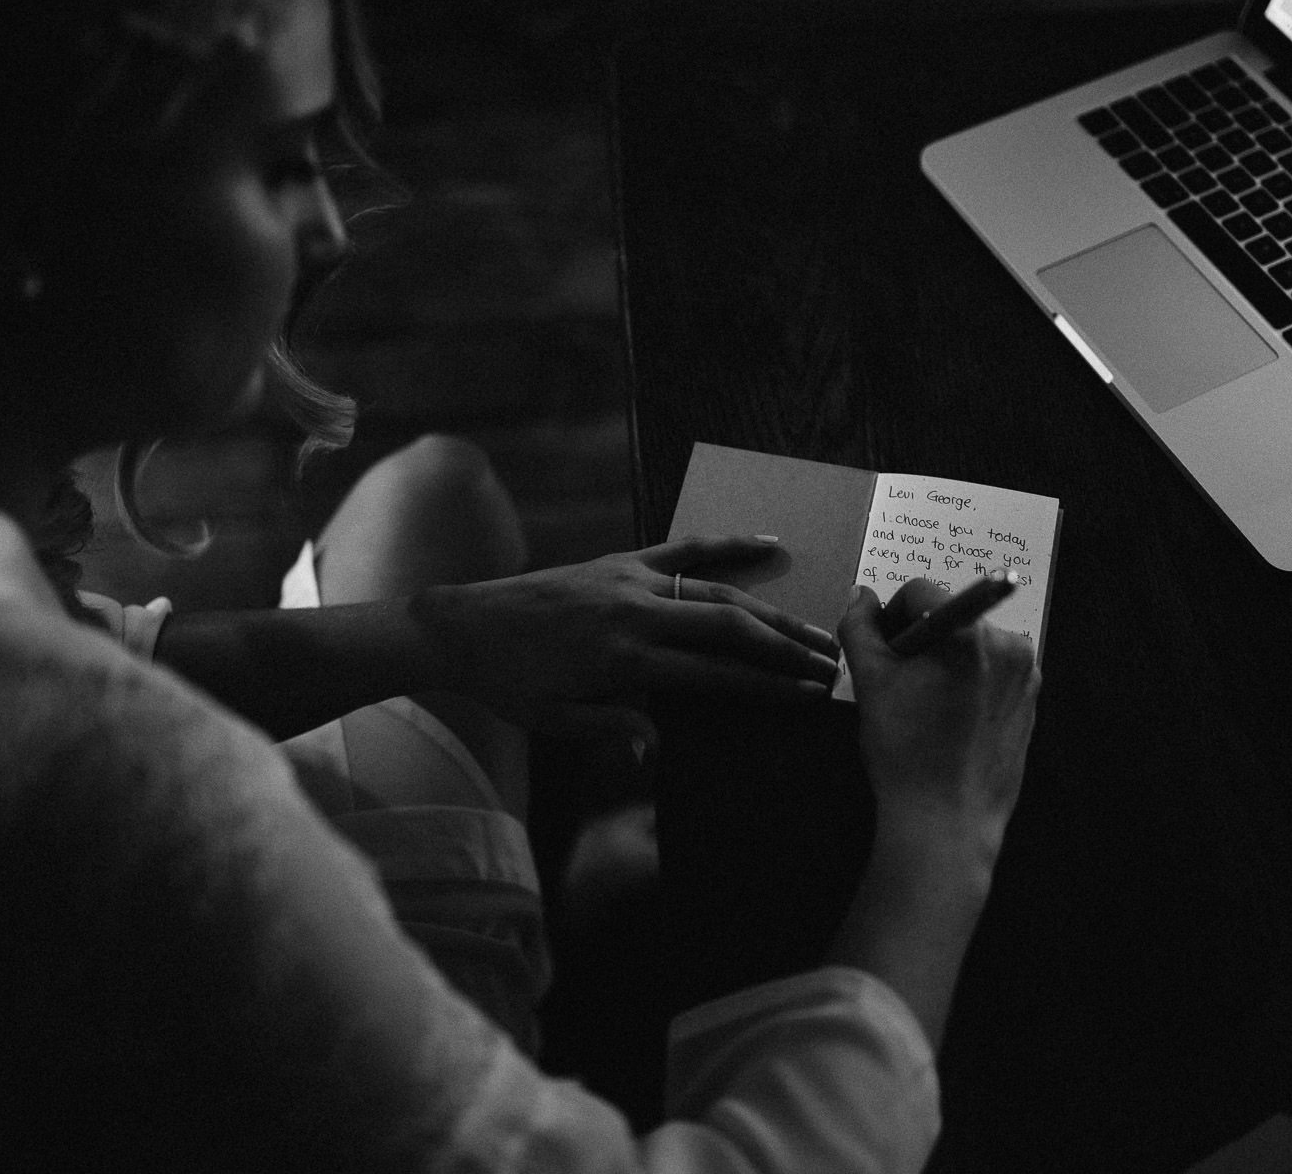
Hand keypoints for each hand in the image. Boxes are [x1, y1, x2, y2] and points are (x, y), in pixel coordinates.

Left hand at [411, 535, 840, 739]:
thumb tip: (657, 749)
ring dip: (771, 609)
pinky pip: (683, 547)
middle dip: (785, 647)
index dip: (767, 686)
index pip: (715, 674)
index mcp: (623, 660)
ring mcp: (630, 580)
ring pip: (717, 590)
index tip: (808, 695)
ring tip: (813, 627)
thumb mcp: (554, 722)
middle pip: (731, 627)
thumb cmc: (508, 684)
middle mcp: (635, 614)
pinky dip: (727, 543)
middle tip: (829, 663)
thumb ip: (610, 729)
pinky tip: (769, 541)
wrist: (462, 627)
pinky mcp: (620, 560)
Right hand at [837, 578, 1040, 852]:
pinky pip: (993, 671)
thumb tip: (862, 595)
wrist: (947, 819)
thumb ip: (860, 626)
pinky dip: (970, 683)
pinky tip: (953, 721)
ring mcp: (1027, 673)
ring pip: (971, 645)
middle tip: (903, 687)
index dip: (891, 618)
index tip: (883, 656)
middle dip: (922, 641)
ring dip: (946, 662)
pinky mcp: (1033, 700)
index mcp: (968, 630)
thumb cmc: (904, 747)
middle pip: (949, 617)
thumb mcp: (870, 681)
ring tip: (928, 709)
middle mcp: (1008, 641)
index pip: (918, 592)